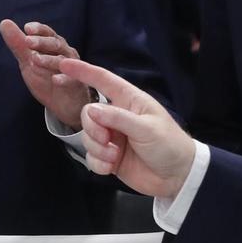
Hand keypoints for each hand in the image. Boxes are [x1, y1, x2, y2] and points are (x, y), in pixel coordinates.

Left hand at [0, 19, 88, 128]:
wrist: (64, 104)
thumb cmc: (47, 77)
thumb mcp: (29, 61)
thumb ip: (18, 44)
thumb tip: (4, 22)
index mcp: (54, 45)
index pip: (47, 33)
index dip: (38, 29)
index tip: (27, 28)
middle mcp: (65, 53)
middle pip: (55, 44)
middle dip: (41, 42)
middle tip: (28, 41)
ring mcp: (72, 68)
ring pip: (62, 61)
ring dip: (49, 59)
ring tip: (35, 59)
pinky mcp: (76, 84)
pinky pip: (71, 81)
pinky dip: (63, 79)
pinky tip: (55, 80)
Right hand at [60, 57, 194, 197]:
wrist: (178, 177)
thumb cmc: (169, 145)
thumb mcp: (146, 129)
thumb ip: (118, 118)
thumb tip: (91, 111)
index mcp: (129, 101)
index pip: (103, 80)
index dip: (83, 71)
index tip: (63, 65)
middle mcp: (118, 116)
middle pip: (88, 114)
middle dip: (92, 128)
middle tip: (106, 139)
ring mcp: (112, 137)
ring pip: (87, 137)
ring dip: (97, 149)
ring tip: (115, 157)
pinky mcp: (109, 157)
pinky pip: (91, 157)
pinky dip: (98, 163)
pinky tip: (110, 168)